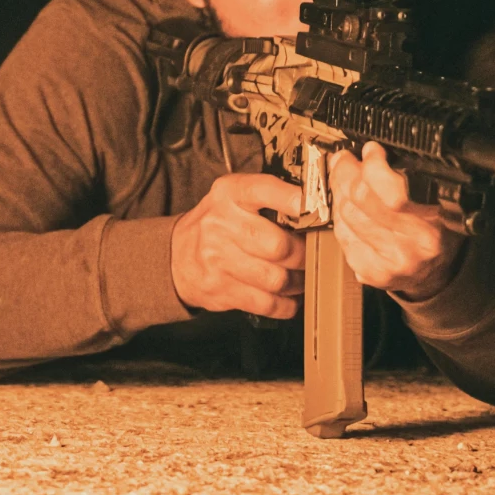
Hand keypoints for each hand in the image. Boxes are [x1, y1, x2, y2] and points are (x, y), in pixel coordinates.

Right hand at [171, 173, 305, 318]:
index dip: (293, 200)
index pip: (263, 190)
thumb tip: (318, 206)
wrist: (177, 255)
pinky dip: (286, 304)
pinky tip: (289, 297)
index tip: (318, 209)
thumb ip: (270, 196)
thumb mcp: (234, 197)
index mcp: (229, 193)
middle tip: (312, 254)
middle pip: (279, 246)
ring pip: (277, 279)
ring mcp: (218, 260)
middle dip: (304, 254)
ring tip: (302, 277)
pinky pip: (267, 304)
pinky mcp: (220, 291)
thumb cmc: (219, 223)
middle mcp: (221, 224)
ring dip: (298, 282)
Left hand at [329, 143, 463, 300]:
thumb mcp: (439, 201)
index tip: (371, 151)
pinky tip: (348, 207)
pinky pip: (341, 234)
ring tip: (345, 180)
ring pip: (346, 214)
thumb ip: (411, 178)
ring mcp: (387, 263)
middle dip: (347, 172)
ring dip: (340, 192)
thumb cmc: (438, 231)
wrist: (434, 273)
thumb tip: (373, 153)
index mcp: (433, 226)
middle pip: (361, 199)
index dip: (374, 166)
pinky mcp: (368, 271)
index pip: (392, 194)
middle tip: (346, 159)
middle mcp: (411, 248)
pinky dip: (340, 216)